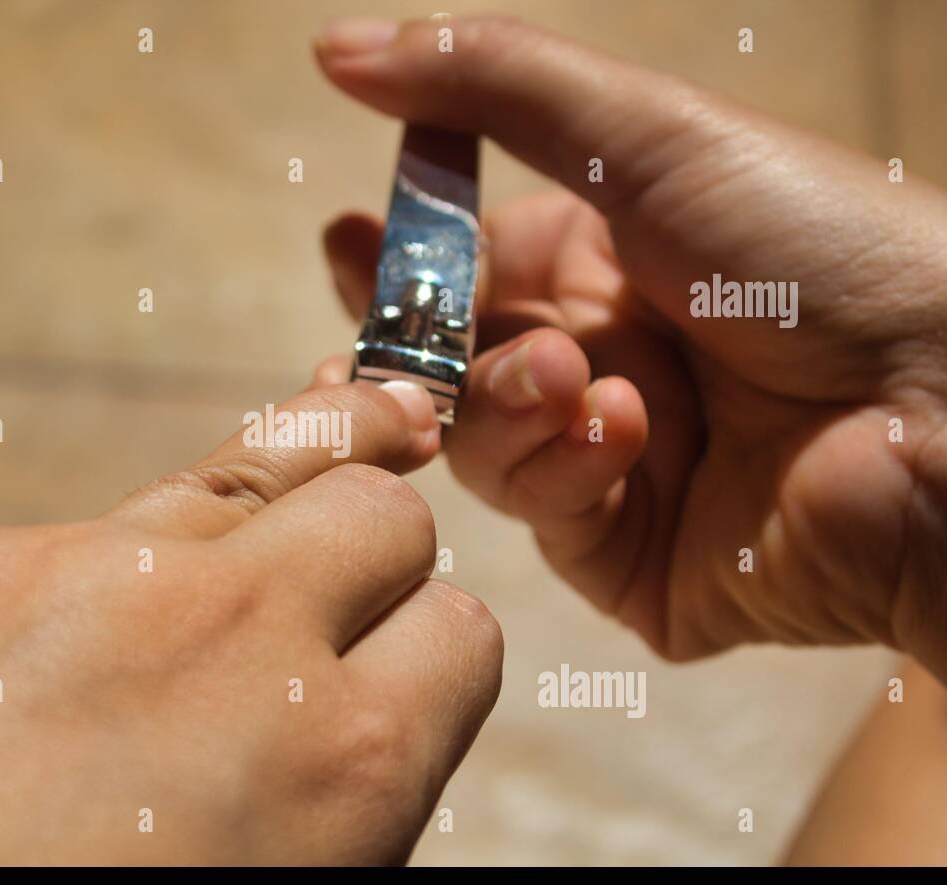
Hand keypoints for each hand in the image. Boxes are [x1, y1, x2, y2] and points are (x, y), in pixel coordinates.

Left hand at [0, 382, 501, 864]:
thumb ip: (332, 800)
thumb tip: (350, 721)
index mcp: (330, 762)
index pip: (461, 631)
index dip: (429, 657)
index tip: (397, 668)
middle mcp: (217, 636)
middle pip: (373, 509)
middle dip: (371, 547)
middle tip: (342, 576)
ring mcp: (61, 577)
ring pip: (218, 486)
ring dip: (235, 532)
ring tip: (216, 569)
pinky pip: (38, 550)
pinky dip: (46, 604)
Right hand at [314, 16, 946, 678]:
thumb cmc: (822, 248)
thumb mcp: (653, 136)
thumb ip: (491, 86)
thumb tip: (336, 46)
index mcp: (609, 262)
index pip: (467, 266)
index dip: (398, 259)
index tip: (348, 241)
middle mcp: (603, 363)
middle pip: (453, 364)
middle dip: (420, 348)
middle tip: (394, 339)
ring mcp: (614, 465)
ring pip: (480, 445)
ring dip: (503, 403)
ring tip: (565, 376)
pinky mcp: (633, 559)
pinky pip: (546, 517)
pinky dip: (565, 469)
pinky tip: (626, 436)